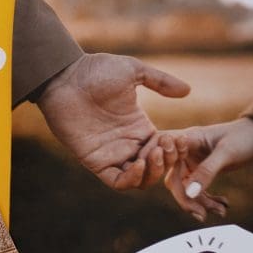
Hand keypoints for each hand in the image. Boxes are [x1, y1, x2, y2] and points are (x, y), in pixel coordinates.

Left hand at [34, 53, 190, 188]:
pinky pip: (117, 182)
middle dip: (167, 161)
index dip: (174, 149)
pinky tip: (138, 163)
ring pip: (140, 179)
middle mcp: (127, 143)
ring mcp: (112, 153)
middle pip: (156, 168)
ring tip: (154, 153)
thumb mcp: (133, 71)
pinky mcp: (95, 160)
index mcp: (139, 126)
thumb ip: (160, 81)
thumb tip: (187, 91)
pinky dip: (132, 180)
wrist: (65, 76)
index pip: (164, 149)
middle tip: (165, 146)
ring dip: (153, 172)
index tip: (177, 138)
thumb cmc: (95, 70)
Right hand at [161, 117, 252, 220]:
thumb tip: (189, 193)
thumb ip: (207, 171)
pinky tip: (223, 204)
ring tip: (221, 211)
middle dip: (187, 200)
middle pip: (174, 180)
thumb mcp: (226, 153)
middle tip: (201, 214)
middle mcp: (184, 151)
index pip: (165, 160)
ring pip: (187, 189)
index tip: (179, 196)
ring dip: (201, 203)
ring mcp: (192, 162)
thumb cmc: (244, 136)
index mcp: (185, 140)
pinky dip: (208, 200)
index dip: (162, 177)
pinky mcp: (201, 171)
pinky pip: (198, 190)